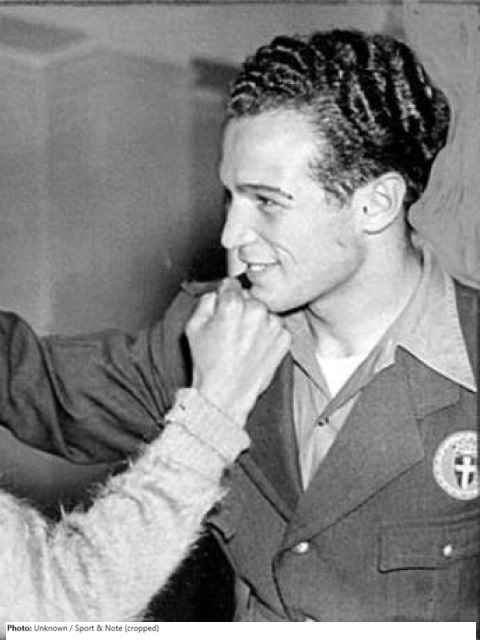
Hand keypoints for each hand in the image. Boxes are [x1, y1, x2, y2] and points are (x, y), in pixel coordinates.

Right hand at [186, 278, 290, 424]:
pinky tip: (255, 348)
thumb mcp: (193, 326)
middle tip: (232, 329)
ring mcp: (274, 325)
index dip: (225, 293)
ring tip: (244, 341)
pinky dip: (268, 335)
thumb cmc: (209, 363)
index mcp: (234, 304)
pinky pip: (276, 328)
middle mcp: (257, 311)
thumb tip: (217, 293)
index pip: (232, 283)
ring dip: (257, 321)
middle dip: (242, 308)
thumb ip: (206, 301)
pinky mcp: (285, 339)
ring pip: (264, 312)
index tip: (224, 303)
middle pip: (250, 297)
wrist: (226, 394)